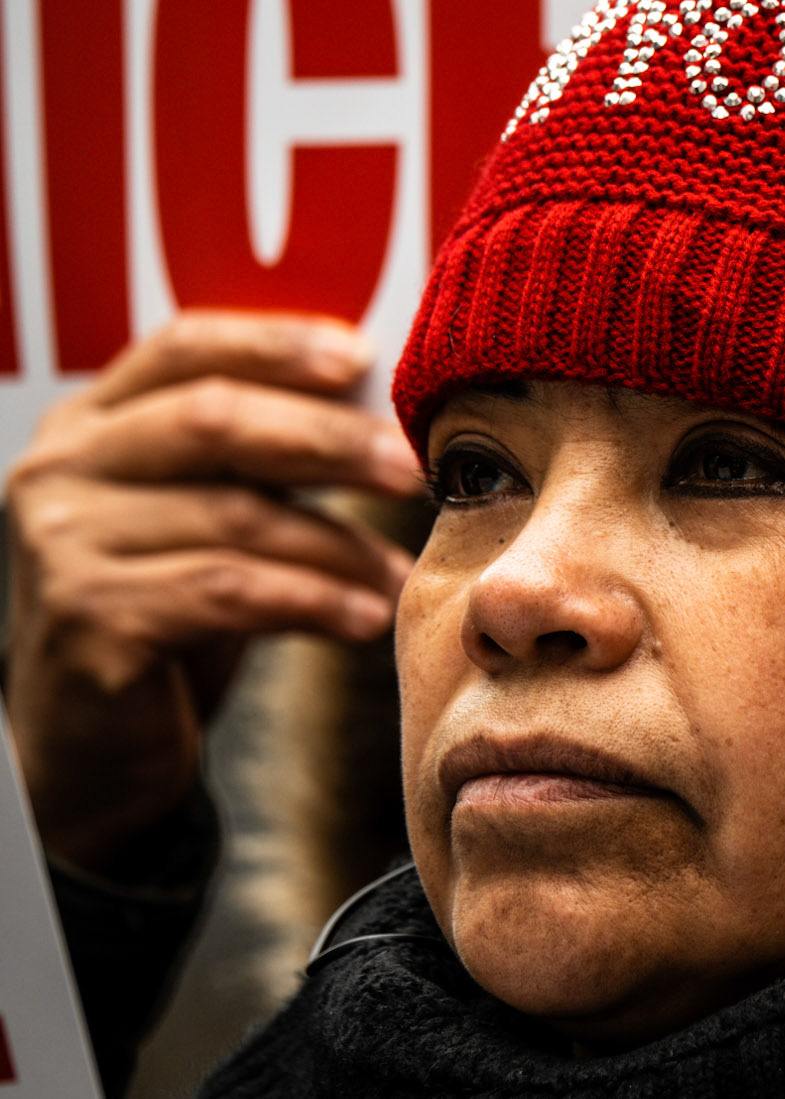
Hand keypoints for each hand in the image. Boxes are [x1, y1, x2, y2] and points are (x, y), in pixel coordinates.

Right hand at [4, 311, 421, 872]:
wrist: (91, 753)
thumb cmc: (165, 619)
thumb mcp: (203, 520)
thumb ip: (257, 457)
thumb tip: (379, 404)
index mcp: (88, 423)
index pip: (184, 347)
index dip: (277, 345)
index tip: (363, 361)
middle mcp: (60, 468)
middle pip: (213, 420)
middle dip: (327, 440)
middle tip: (409, 468)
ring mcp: (64, 542)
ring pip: (235, 516)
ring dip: (338, 545)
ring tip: (399, 573)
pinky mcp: (89, 618)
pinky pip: (227, 592)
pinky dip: (312, 601)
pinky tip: (364, 618)